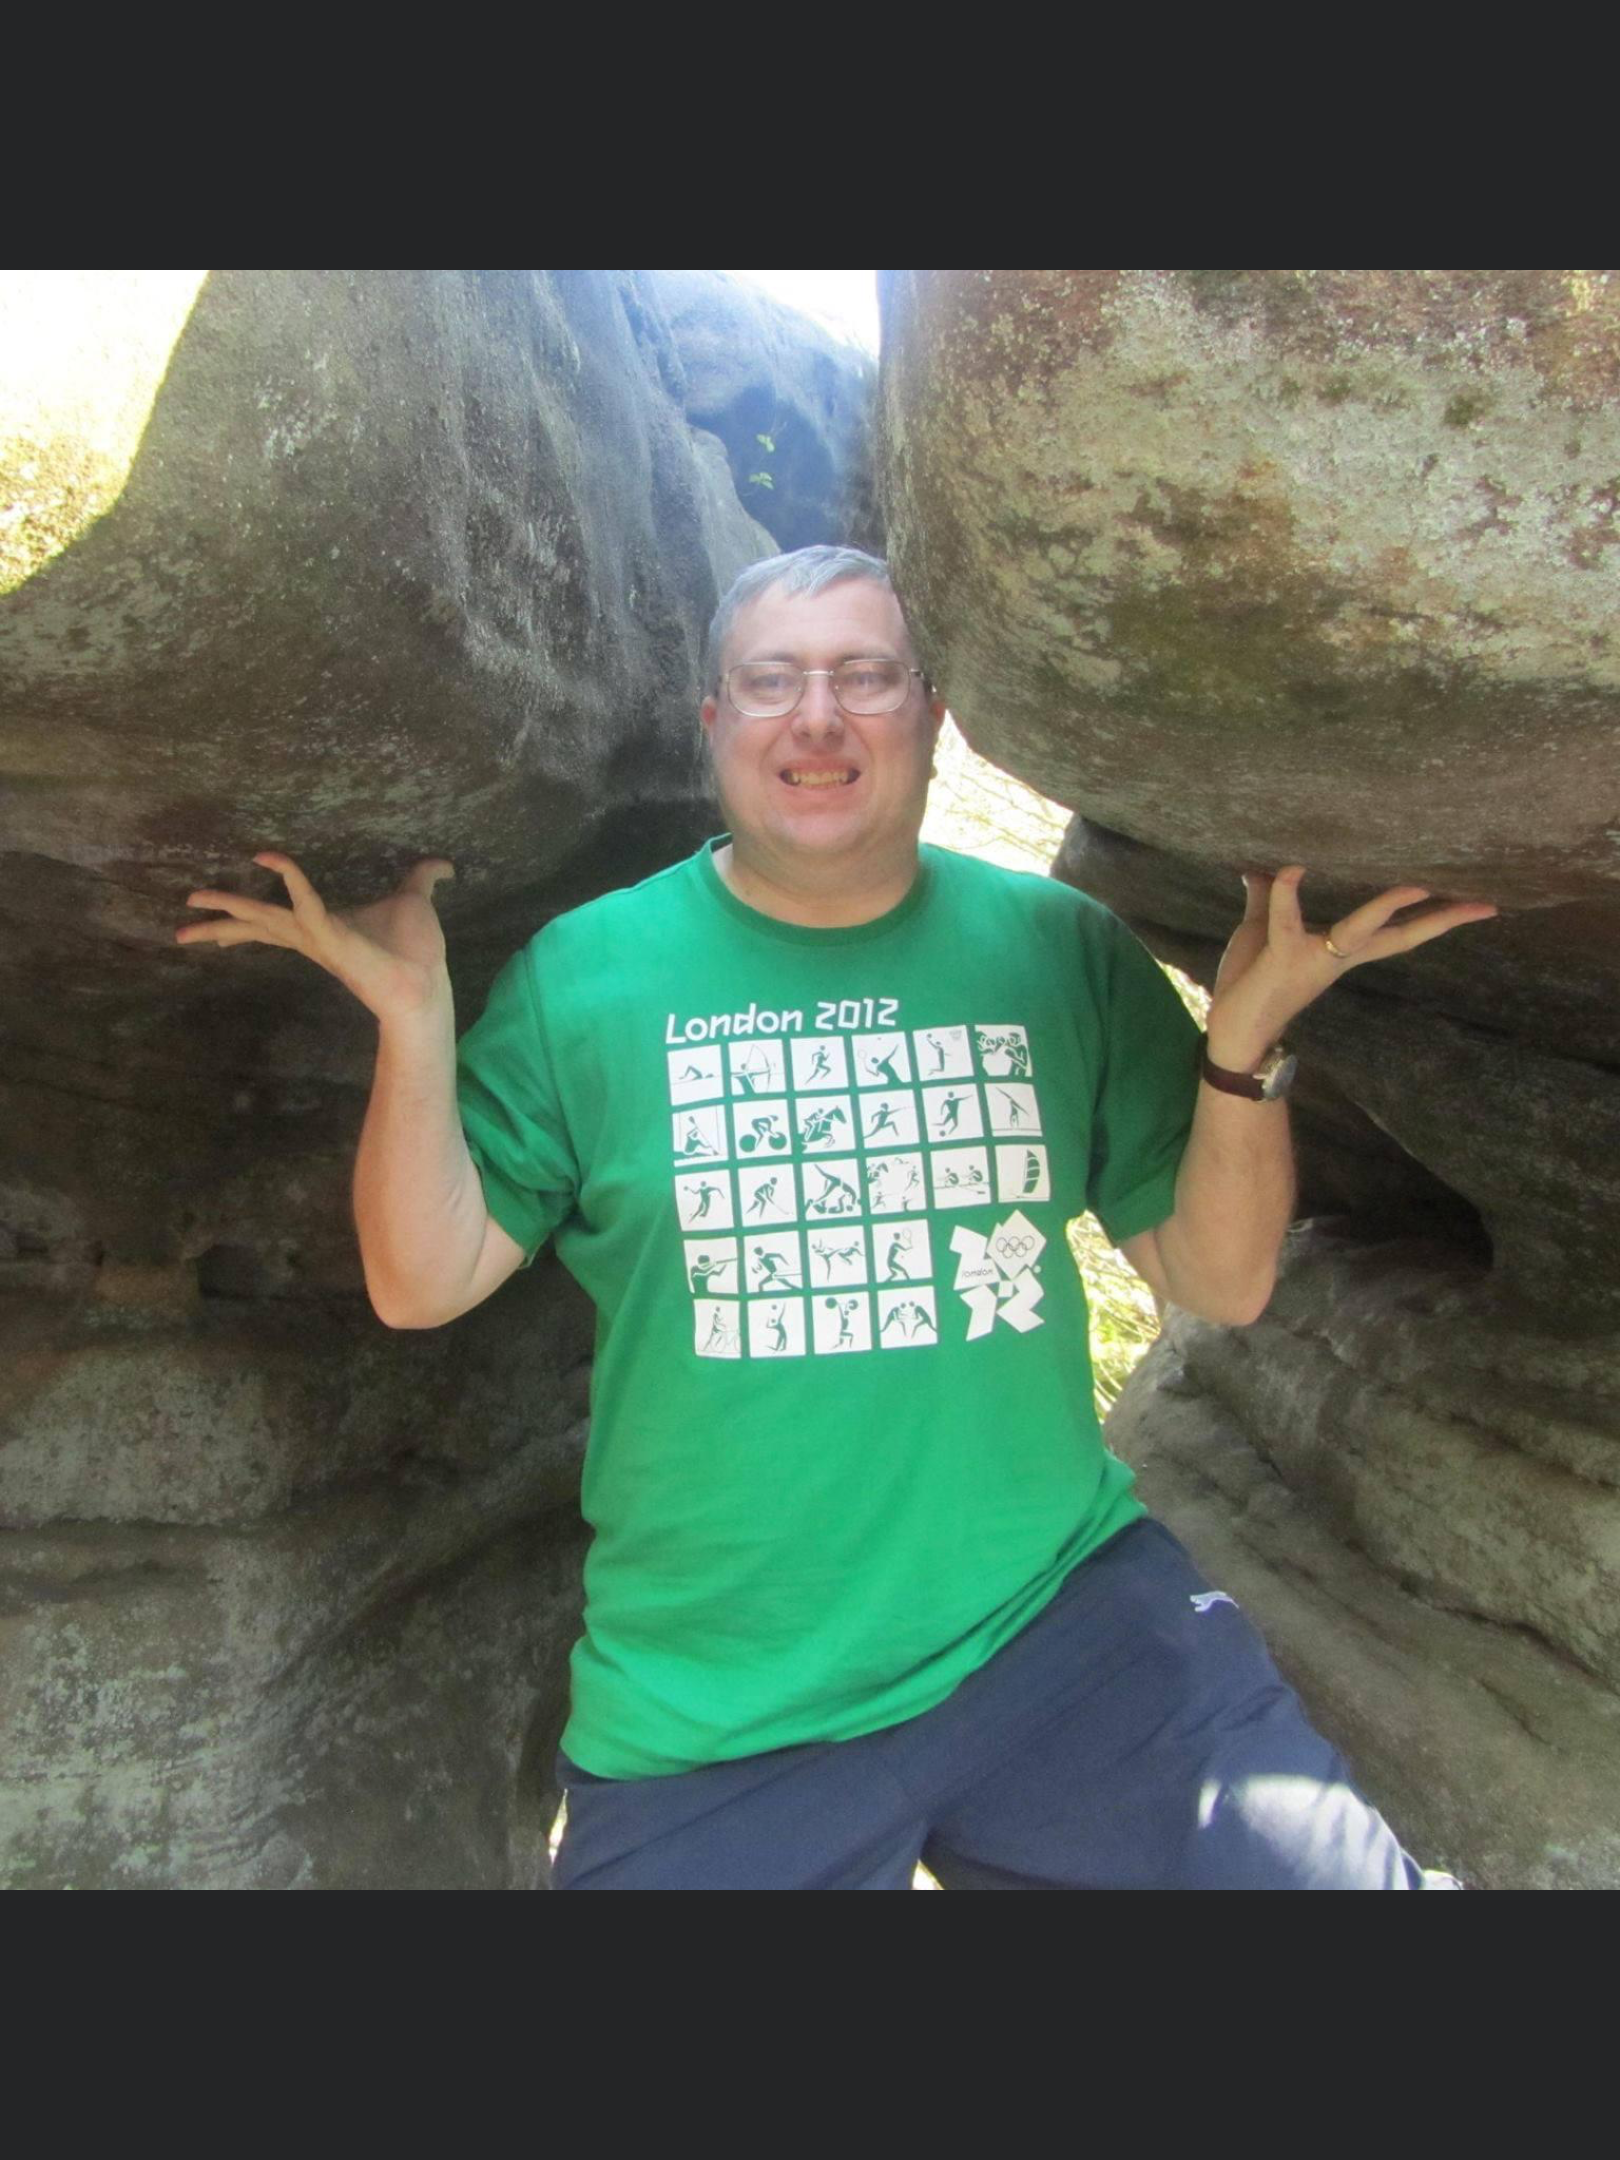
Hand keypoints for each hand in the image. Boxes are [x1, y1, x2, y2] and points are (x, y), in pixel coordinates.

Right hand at [176, 852, 456, 1023]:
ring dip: (230, 907)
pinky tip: (274, 859)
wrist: (427, 984)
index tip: (216, 906)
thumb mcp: (415, 901)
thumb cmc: (417, 951)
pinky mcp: (331, 939)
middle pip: (255, 925)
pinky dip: (292, 881)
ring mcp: (318, 938)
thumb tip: (445, 865)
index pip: (273, 919)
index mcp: (321, 928)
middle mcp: (311, 936)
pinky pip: (306, 903)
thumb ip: (423, 879)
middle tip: (181, 923)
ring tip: (193, 901)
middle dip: (219, 922)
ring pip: (263, 918)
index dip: (245, 912)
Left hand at [1206, 865, 1498, 1070]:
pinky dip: (1287, 893)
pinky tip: (1294, 870)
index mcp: (1343, 949)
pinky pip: (1286, 920)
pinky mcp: (1283, 957)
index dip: (1435, 917)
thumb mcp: (1262, 932)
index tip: (1475, 902)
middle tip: (1483, 904)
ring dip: (1385, 907)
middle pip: (1400, 934)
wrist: (1233, 1030)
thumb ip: (1265, 900)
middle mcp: (1339, 954)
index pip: (1398, 931)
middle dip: (1442, 919)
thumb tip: (1258, 870)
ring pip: (1359, 928)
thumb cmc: (1250, 981)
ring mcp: (1315, 956)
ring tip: (1417, 885)